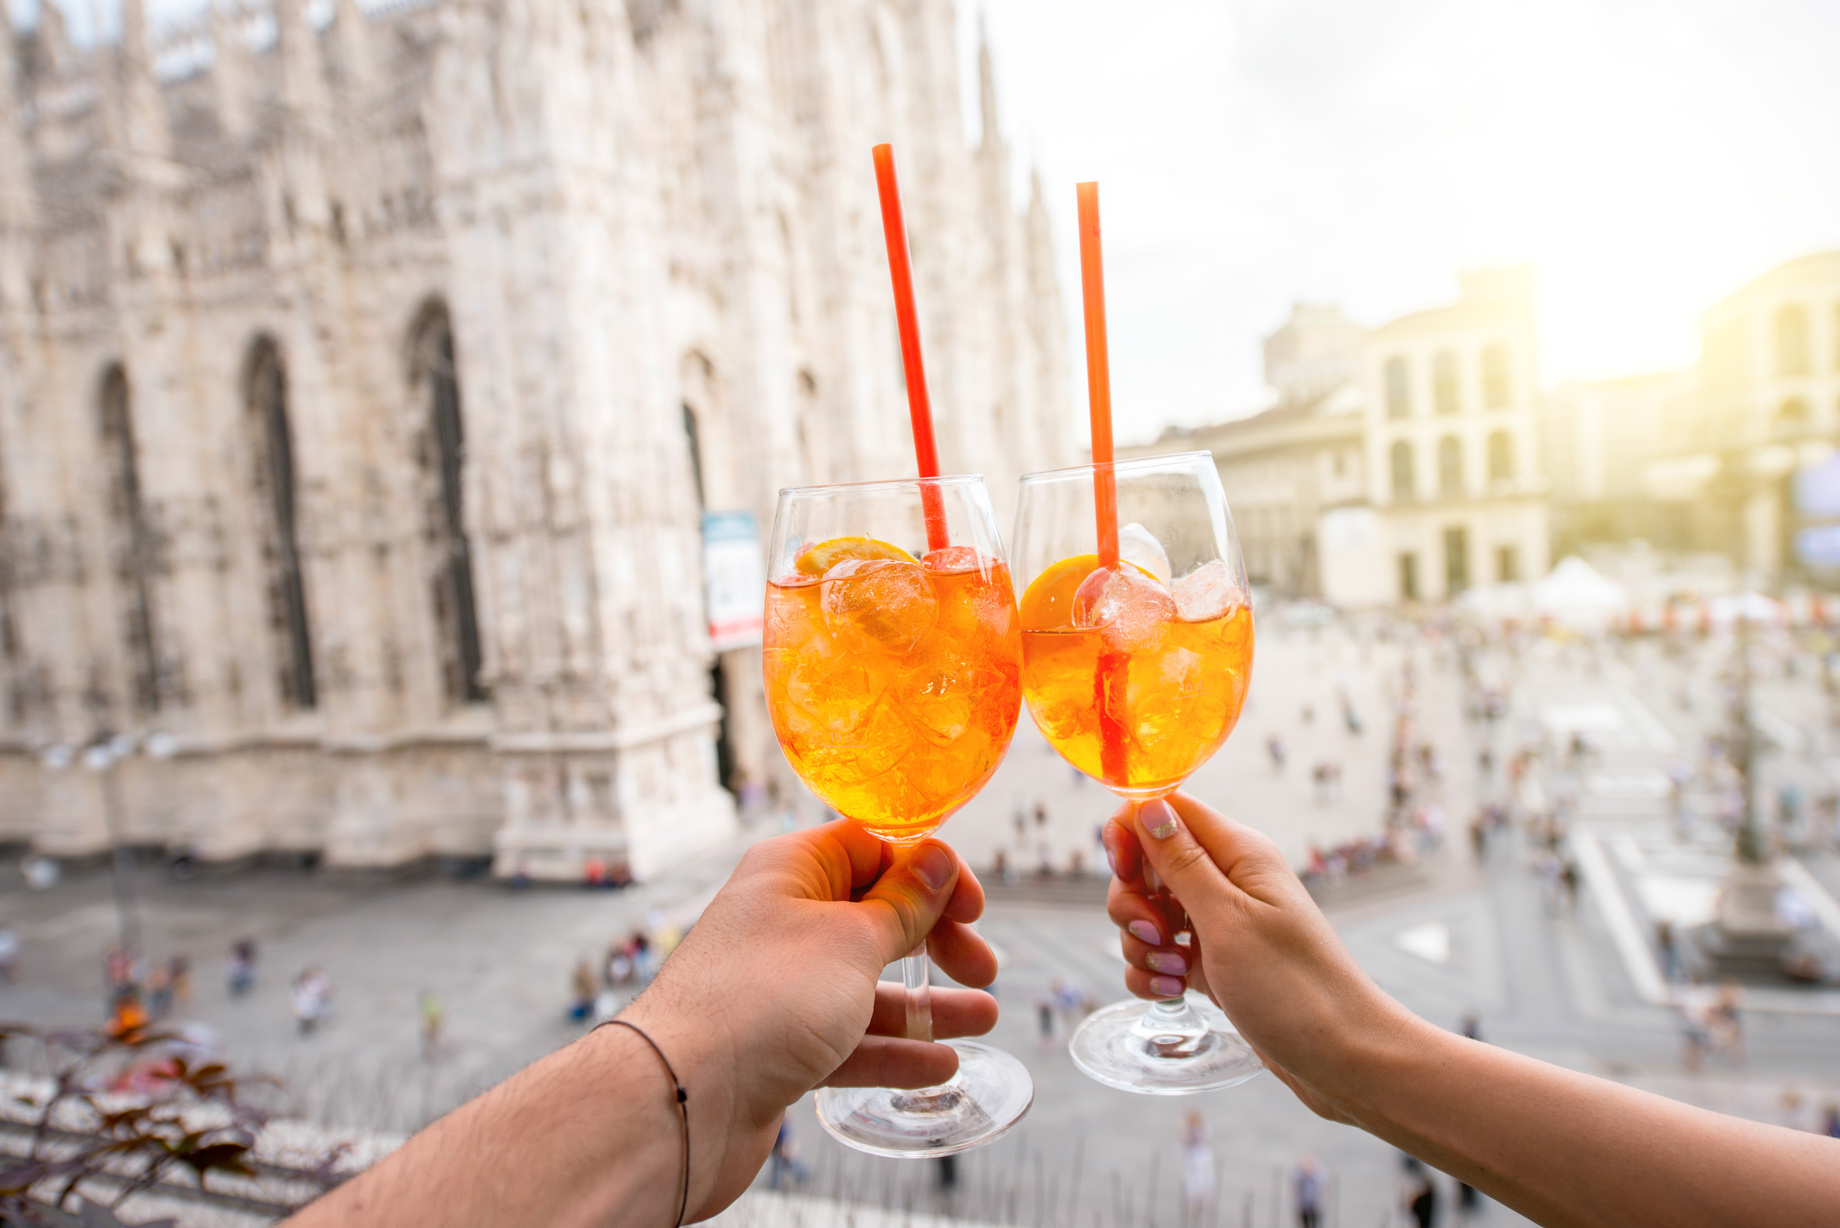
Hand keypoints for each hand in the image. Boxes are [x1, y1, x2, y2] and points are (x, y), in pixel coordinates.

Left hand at [623, 820, 997, 1218]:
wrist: (681, 1102)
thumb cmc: (762, 1002)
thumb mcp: (853, 941)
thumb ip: (904, 903)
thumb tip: (938, 858)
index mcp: (791, 871)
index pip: (873, 849)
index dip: (930, 871)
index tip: (975, 906)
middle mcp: (782, 921)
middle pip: (875, 917)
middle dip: (936, 940)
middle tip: (984, 969)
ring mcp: (778, 987)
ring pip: (867, 984)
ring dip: (927, 1001)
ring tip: (983, 1018)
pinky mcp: (777, 1047)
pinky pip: (848, 1039)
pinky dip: (893, 1050)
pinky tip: (939, 1066)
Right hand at [1103, 793, 1421, 1124]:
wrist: (1342, 1059)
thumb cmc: (1295, 988)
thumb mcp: (1228, 921)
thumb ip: (1181, 863)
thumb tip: (1148, 804)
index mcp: (1238, 853)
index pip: (1165, 810)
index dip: (1131, 833)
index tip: (1123, 872)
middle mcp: (1227, 880)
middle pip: (1146, 865)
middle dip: (1131, 901)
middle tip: (1154, 935)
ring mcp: (1219, 923)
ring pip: (1148, 913)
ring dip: (1141, 944)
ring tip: (1174, 974)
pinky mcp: (1212, 962)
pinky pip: (1161, 953)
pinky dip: (1153, 973)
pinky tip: (1175, 992)